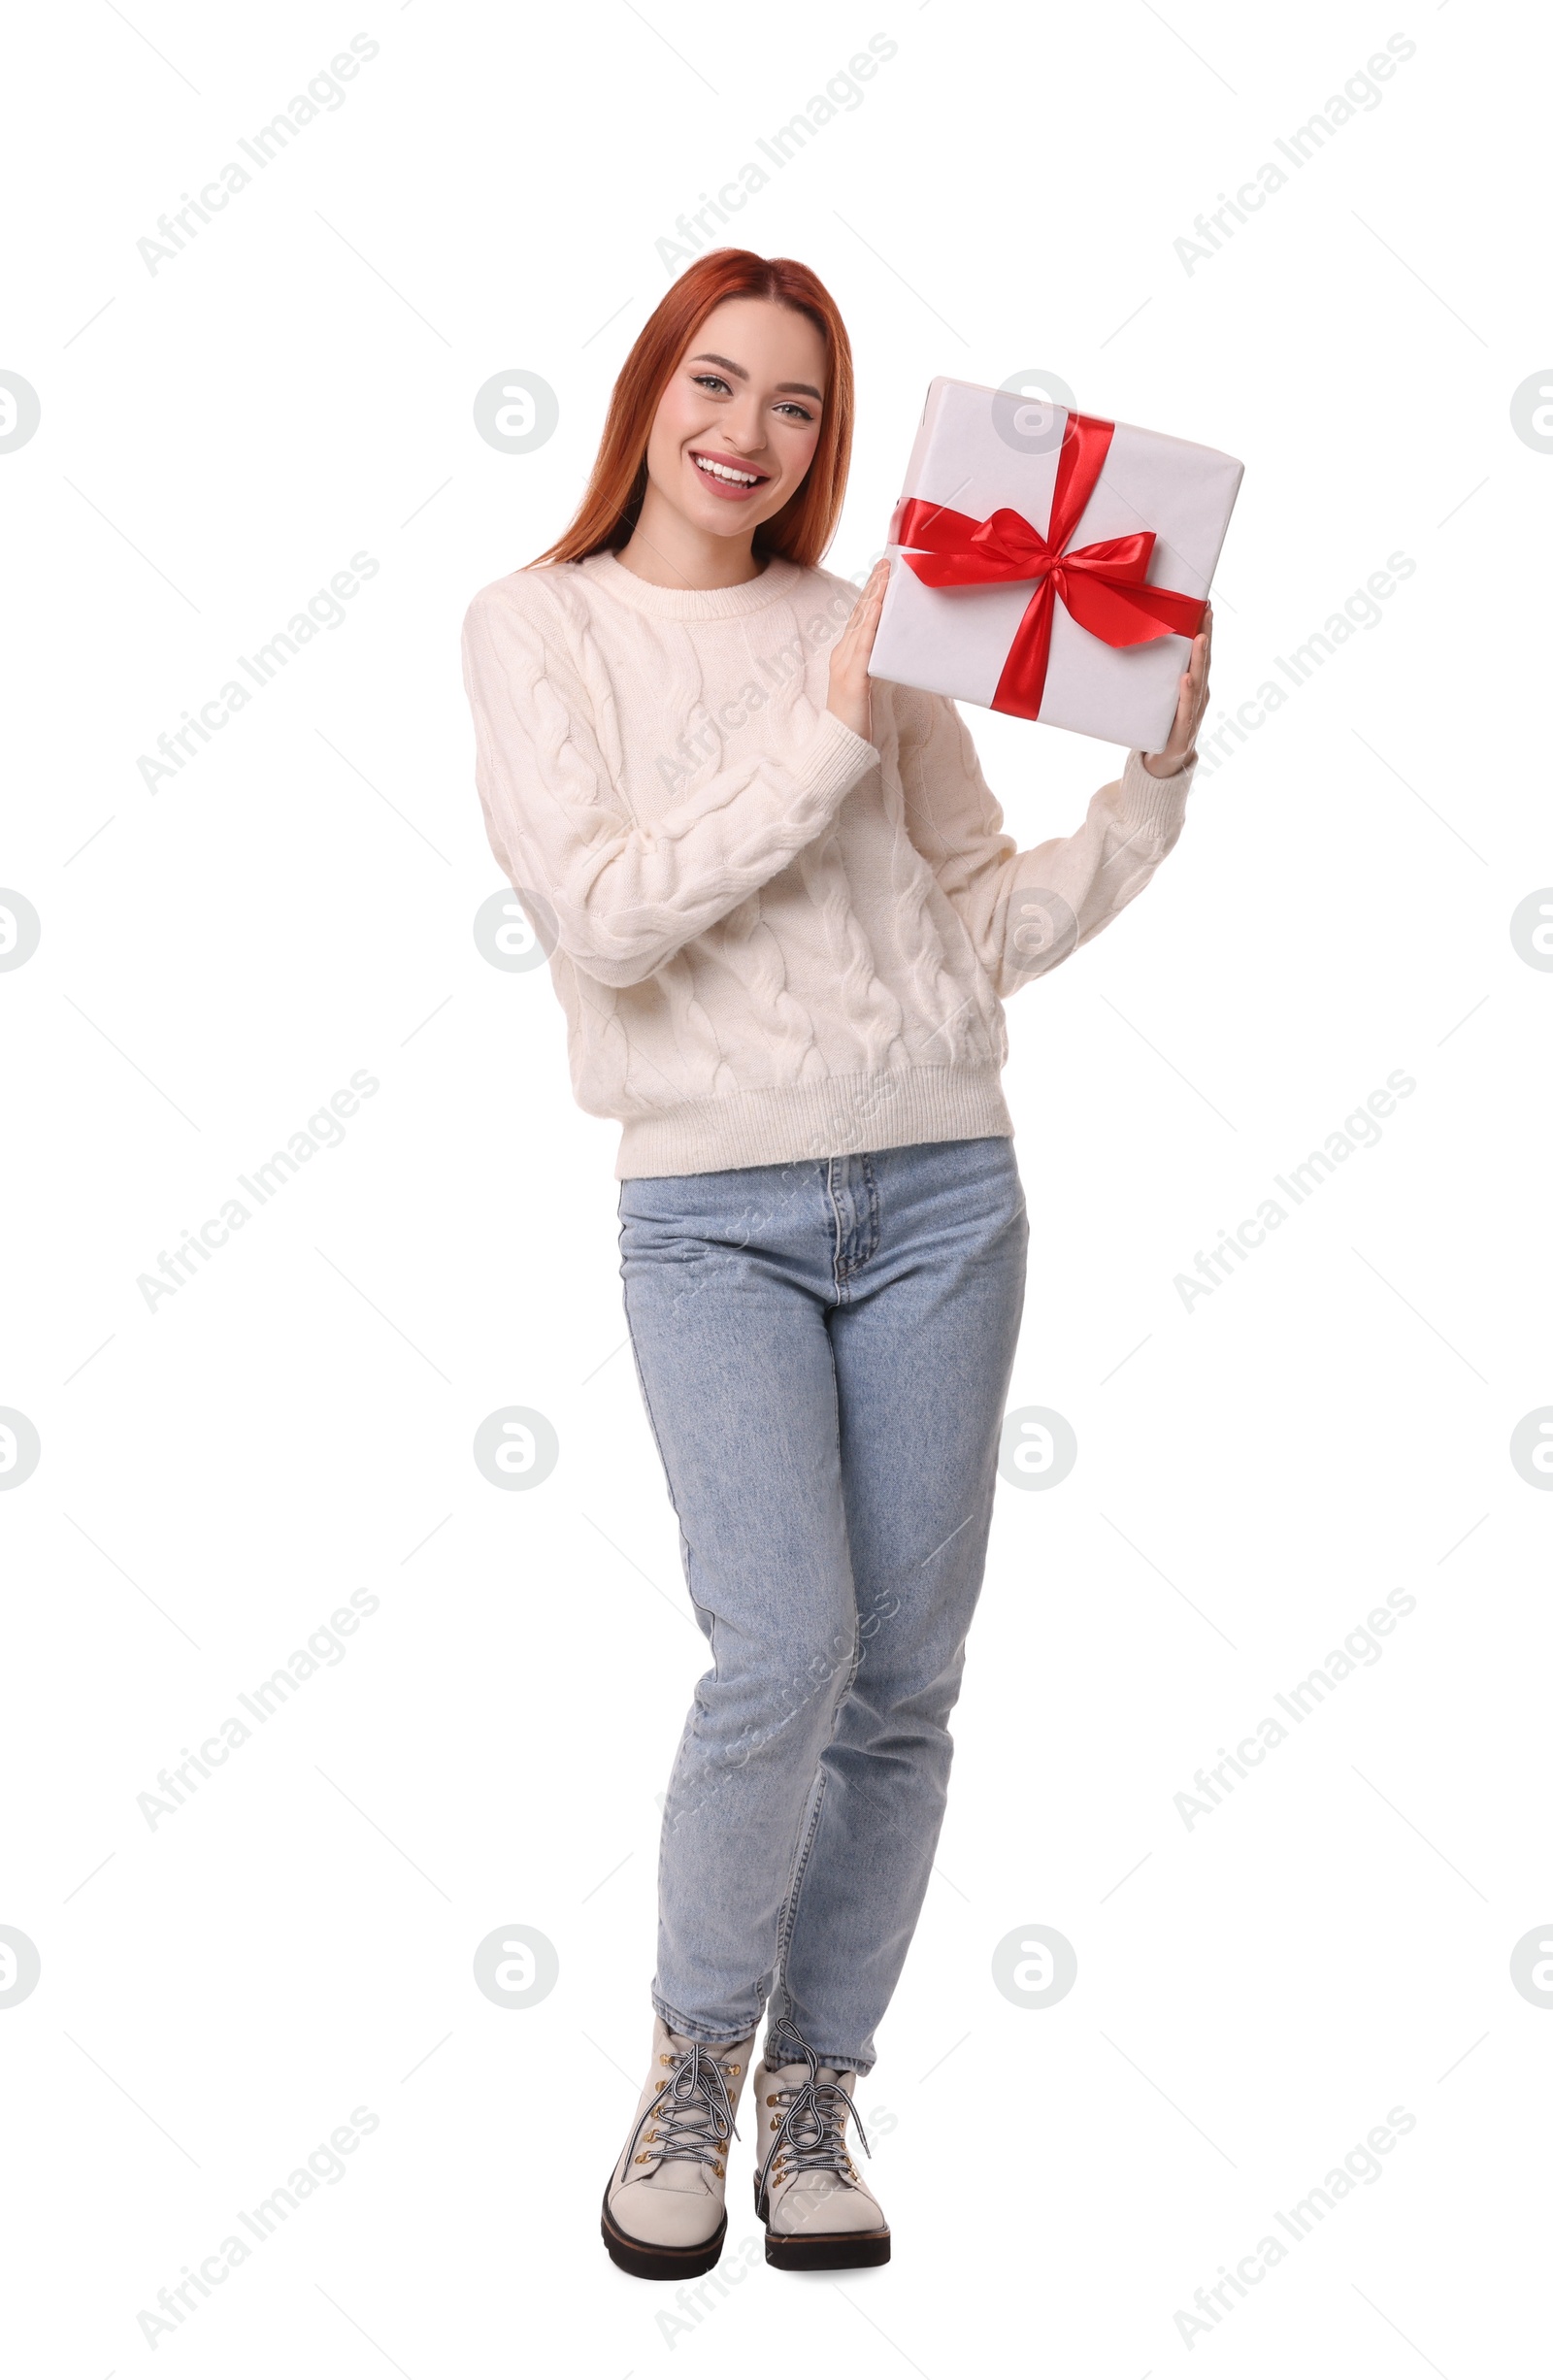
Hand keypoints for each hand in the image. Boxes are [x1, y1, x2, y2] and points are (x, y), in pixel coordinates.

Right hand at [827, 559, 889, 741]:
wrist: (840, 745)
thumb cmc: (855, 718)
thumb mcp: (867, 683)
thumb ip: (875, 662)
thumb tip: (894, 645)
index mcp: (845, 654)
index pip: (859, 618)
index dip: (870, 593)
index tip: (882, 572)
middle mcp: (842, 655)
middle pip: (859, 615)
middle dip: (873, 587)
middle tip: (887, 563)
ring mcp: (845, 666)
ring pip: (861, 625)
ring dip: (874, 598)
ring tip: (886, 577)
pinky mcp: (853, 680)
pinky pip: (864, 648)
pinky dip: (870, 625)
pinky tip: (878, 608)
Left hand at [1142, 604, 1212, 776]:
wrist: (1162, 764)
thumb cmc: (1161, 725)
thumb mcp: (1158, 695)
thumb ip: (1155, 674)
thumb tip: (1135, 643)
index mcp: (1195, 686)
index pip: (1201, 654)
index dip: (1205, 629)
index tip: (1205, 605)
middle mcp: (1199, 696)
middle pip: (1204, 662)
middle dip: (1206, 635)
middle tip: (1206, 612)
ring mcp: (1193, 713)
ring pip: (1199, 682)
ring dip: (1200, 659)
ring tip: (1200, 638)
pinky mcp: (1183, 731)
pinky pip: (1186, 709)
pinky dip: (1186, 693)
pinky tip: (1186, 679)